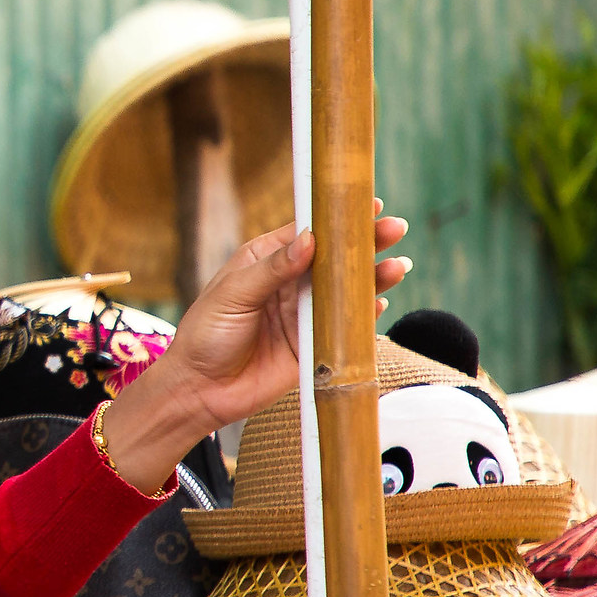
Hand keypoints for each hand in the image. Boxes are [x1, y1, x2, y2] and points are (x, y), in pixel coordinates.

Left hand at [95, 204, 410, 489]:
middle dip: (366, 243)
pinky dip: (364, 316)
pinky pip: (344, 327)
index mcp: (266, 260)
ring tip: (398, 266)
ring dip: (373, 278)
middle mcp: (288, 283)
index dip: (337, 218)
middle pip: (334, 258)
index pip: (308, 232)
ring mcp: (303, 314)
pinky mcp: (312, 345)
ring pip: (345, 291)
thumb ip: (273, 268)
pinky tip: (380, 303)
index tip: (366, 205)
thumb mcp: (233, 294)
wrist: (198, 391)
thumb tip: (310, 239)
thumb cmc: (204, 335)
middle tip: (394, 229)